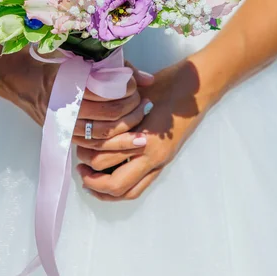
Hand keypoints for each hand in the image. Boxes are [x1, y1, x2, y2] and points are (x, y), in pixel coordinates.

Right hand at [0, 49, 153, 131]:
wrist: (25, 82)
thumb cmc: (60, 65)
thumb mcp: (89, 59)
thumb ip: (119, 68)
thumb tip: (149, 80)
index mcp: (75, 83)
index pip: (110, 92)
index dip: (128, 92)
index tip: (138, 88)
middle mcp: (69, 105)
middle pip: (110, 115)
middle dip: (133, 112)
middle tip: (146, 106)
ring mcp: (67, 123)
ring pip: (103, 136)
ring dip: (127, 132)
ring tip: (142, 124)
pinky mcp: (66, 135)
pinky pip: (92, 147)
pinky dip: (111, 146)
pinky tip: (127, 141)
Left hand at [77, 59, 215, 200]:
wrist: (199, 86)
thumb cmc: (170, 84)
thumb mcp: (141, 92)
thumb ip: (120, 107)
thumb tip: (95, 113)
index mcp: (146, 139)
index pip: (107, 159)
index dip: (88, 157)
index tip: (77, 148)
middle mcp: (154, 156)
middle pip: (116, 185)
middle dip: (93, 181)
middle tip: (80, 167)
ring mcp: (161, 160)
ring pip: (129, 191)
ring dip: (106, 190)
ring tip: (90, 178)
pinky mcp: (164, 160)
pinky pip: (141, 185)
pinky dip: (122, 189)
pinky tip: (110, 178)